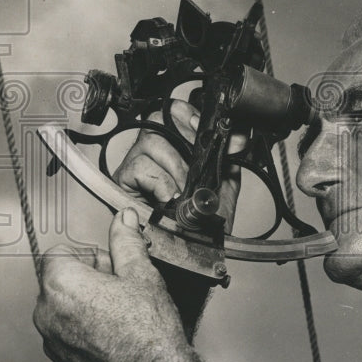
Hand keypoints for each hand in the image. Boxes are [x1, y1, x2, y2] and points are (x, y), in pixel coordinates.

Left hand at [34, 208, 192, 361]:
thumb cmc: (148, 332)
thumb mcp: (141, 274)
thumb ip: (126, 242)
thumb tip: (123, 221)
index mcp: (61, 283)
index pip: (59, 252)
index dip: (88, 253)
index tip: (109, 262)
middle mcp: (47, 312)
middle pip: (60, 279)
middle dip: (88, 277)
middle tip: (121, 285)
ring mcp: (52, 339)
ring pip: (64, 306)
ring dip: (87, 302)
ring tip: (122, 310)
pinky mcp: (61, 360)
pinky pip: (67, 331)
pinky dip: (85, 326)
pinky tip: (116, 331)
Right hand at [112, 99, 245, 230]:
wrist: (196, 250)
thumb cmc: (206, 222)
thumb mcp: (225, 182)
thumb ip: (230, 155)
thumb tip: (237, 135)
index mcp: (178, 145)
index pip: (176, 111)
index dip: (189, 116)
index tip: (204, 132)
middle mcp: (155, 150)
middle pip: (159, 119)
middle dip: (184, 142)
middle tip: (196, 170)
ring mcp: (137, 163)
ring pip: (151, 142)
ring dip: (175, 168)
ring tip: (185, 190)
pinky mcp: (124, 180)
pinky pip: (139, 167)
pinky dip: (160, 181)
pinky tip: (169, 197)